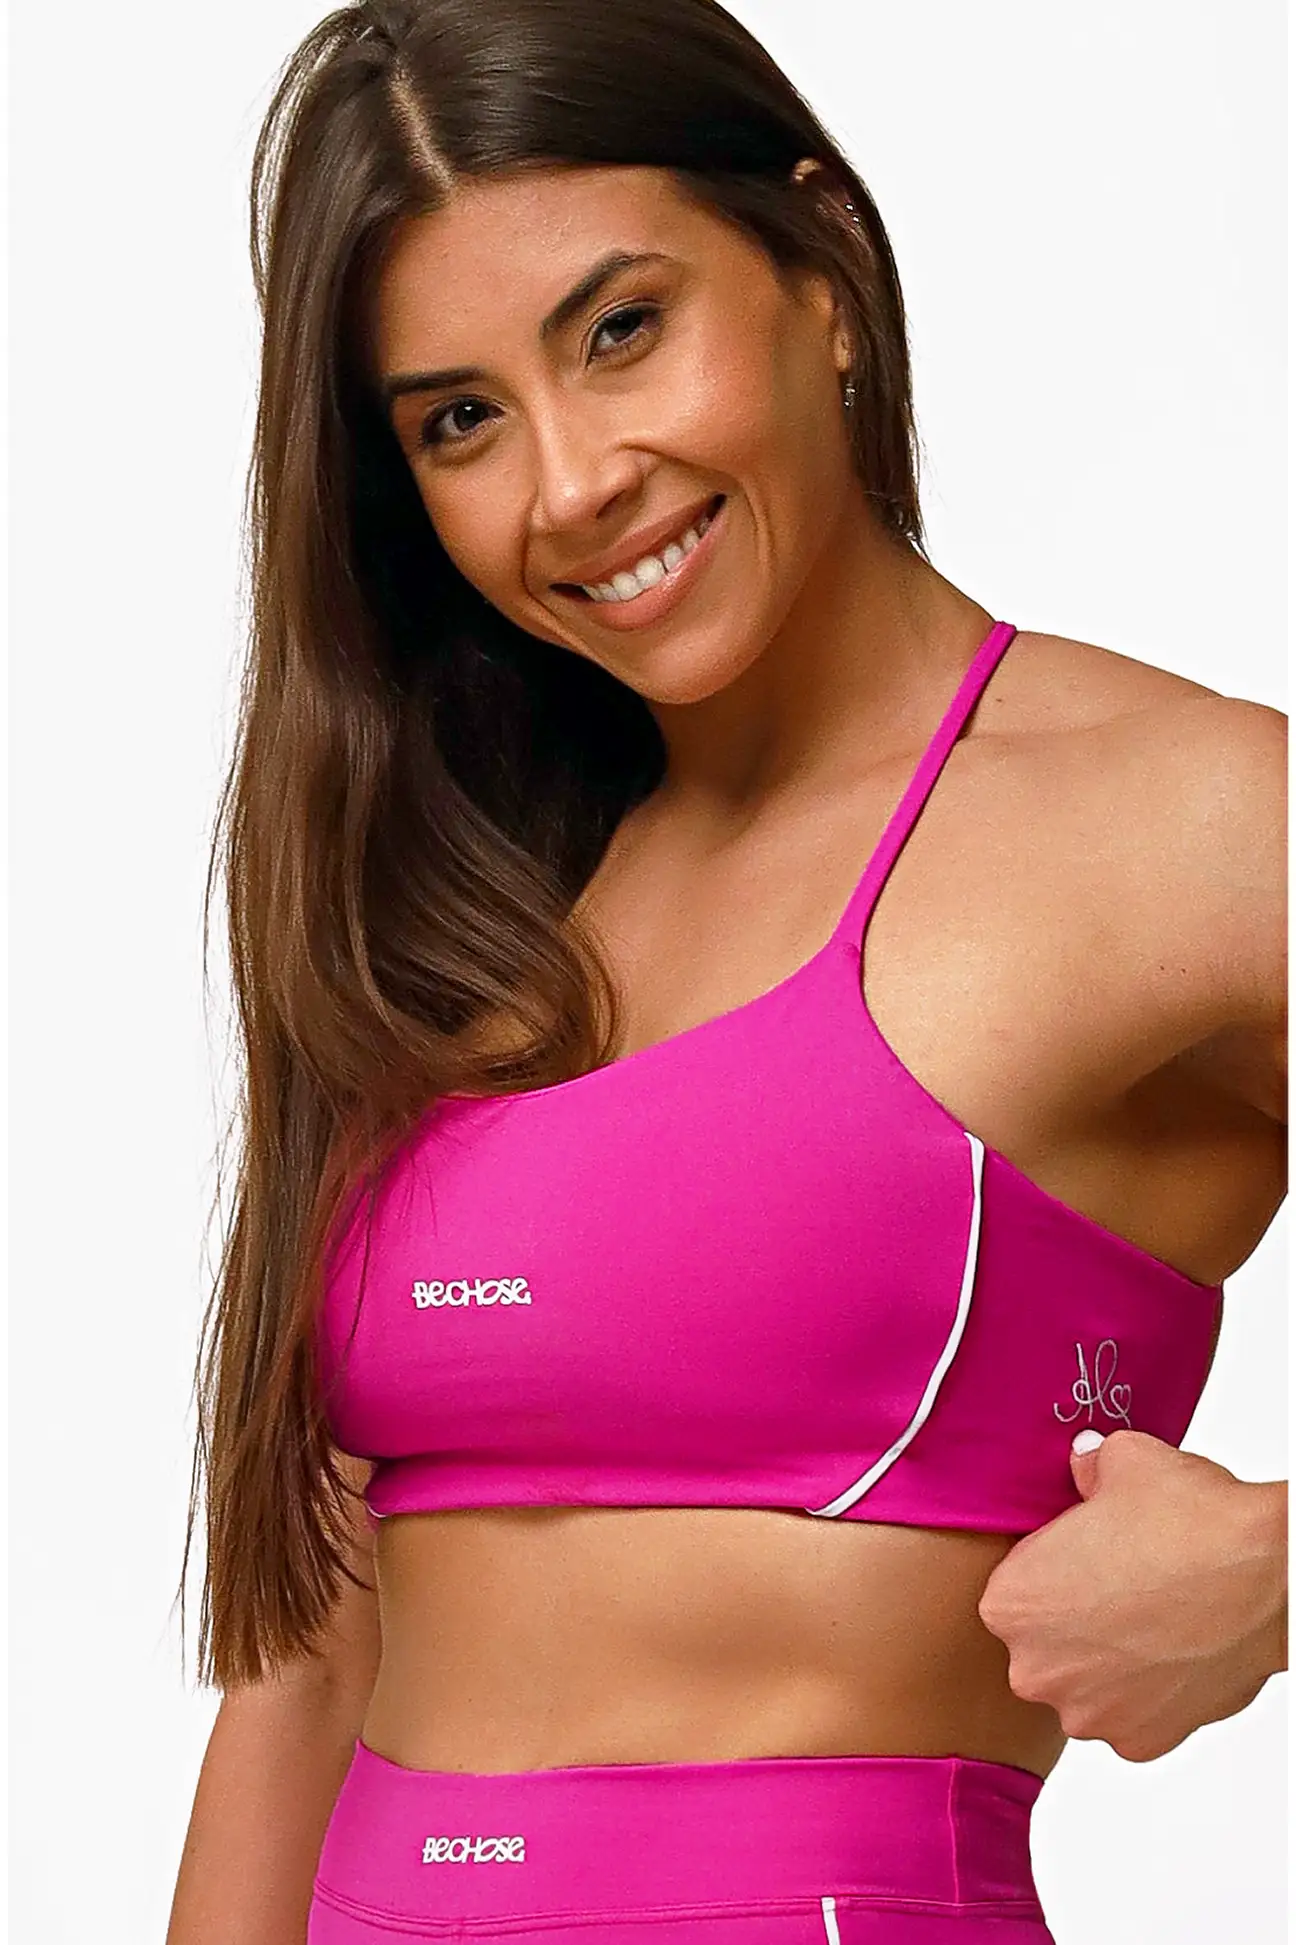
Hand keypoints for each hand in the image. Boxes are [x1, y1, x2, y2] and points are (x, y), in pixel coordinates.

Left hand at [977, 1430, 1286, 1761]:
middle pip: (1043, 1645)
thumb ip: (1087, 1468)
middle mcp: (1036, 1670)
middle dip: (1074, 1622)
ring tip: (1154, 1619)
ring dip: (1110, 1662)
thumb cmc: (1187, 1523)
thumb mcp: (1120, 1462)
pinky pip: (1132, 1715)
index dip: (1052, 1570)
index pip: (1014, 1591)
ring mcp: (1089, 1715)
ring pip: (1087, 1686)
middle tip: (1120, 1588)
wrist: (1266, 1578)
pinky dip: (1150, 1692)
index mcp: (1011, 1603)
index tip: (1084, 1559)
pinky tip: (1175, 1652)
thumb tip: (1084, 1465)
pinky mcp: (1141, 1742)